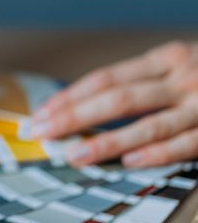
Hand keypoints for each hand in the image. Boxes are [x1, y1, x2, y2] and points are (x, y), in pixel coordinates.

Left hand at [31, 41, 197, 166]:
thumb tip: (84, 108)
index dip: (70, 98)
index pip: (106, 79)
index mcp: (167, 59)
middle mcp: (183, 77)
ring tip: (74, 155)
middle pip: (117, 99)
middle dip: (73, 118)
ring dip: (105, 141)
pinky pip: (186, 142)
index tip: (39, 115)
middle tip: (41, 135)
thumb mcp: (179, 69)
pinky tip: (130, 162)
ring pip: (147, 124)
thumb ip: (143, 84)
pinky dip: (157, 153)